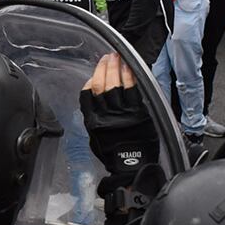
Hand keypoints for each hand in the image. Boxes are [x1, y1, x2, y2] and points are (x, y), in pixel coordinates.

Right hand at [80, 54, 157, 177]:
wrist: (132, 167)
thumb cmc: (115, 156)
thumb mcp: (97, 140)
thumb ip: (95, 121)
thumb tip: (95, 106)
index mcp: (93, 122)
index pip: (87, 96)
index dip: (90, 82)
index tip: (94, 75)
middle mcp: (105, 115)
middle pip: (100, 85)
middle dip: (103, 68)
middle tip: (107, 57)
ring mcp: (121, 113)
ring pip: (115, 84)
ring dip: (115, 68)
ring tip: (116, 57)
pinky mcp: (137, 113)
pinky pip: (132, 90)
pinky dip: (129, 77)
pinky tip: (128, 68)